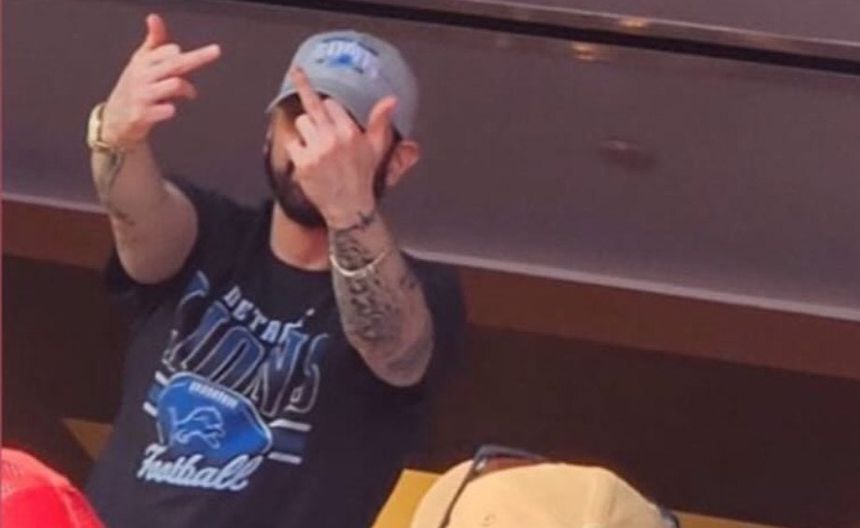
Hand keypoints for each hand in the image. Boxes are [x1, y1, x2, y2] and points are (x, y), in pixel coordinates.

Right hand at [101, 14, 220, 147]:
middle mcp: (141, 76)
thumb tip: (154, 17)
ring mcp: (142, 95)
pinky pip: (168, 110)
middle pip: (175, 63)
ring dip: (187, 89)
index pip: (169, 51)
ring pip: (175, 84)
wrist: (116, 118)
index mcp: (142, 61)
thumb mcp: (140, 62)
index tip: (183, 56)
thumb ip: (153, 42)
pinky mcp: (142, 115)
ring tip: (188, 94)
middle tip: (217, 50)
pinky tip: (167, 110)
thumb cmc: (135, 86)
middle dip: (199, 56)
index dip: (180, 54)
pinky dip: (171, 110)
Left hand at [284, 68, 396, 227]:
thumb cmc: (362, 175)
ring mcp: (316, 151)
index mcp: (350, 132)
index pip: (331, 104)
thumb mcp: (376, 148)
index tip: (330, 114)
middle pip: (311, 106)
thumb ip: (380, 121)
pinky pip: (292, 143)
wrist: (348, 206)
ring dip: (306, 131)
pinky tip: (308, 160)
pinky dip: (297, 149)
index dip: (331, 110)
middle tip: (295, 71)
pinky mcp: (303, 163)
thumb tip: (391, 99)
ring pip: (301, 122)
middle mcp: (333, 139)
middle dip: (308, 99)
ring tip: (317, 146)